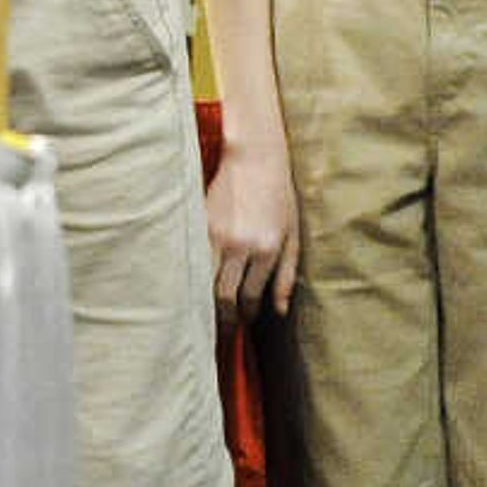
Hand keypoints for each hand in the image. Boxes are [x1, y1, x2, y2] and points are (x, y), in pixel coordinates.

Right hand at [206, 134, 299, 325]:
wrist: (254, 158)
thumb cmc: (279, 198)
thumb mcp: (293, 236)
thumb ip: (287, 276)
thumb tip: (280, 311)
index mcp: (267, 250)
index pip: (250, 298)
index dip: (246, 316)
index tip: (243, 321)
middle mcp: (241, 245)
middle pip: (223, 297)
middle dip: (222, 319)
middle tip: (221, 328)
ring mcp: (216, 234)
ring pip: (203, 281)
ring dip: (204, 301)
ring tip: (204, 312)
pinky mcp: (199, 223)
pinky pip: (192, 260)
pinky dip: (192, 276)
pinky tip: (194, 283)